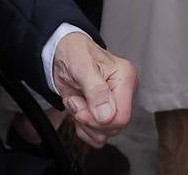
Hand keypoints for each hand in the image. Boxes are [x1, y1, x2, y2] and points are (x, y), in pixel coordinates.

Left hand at [51, 32, 136, 147]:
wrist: (62, 53)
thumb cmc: (74, 52)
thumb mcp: (82, 66)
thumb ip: (95, 90)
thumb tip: (107, 115)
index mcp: (125, 78)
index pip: (122, 117)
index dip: (98, 119)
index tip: (81, 109)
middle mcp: (123, 93)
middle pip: (113, 128)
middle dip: (88, 119)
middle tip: (76, 100)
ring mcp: (113, 104)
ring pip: (104, 134)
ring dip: (83, 123)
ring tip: (77, 101)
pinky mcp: (104, 113)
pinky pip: (97, 136)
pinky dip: (82, 128)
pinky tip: (78, 109)